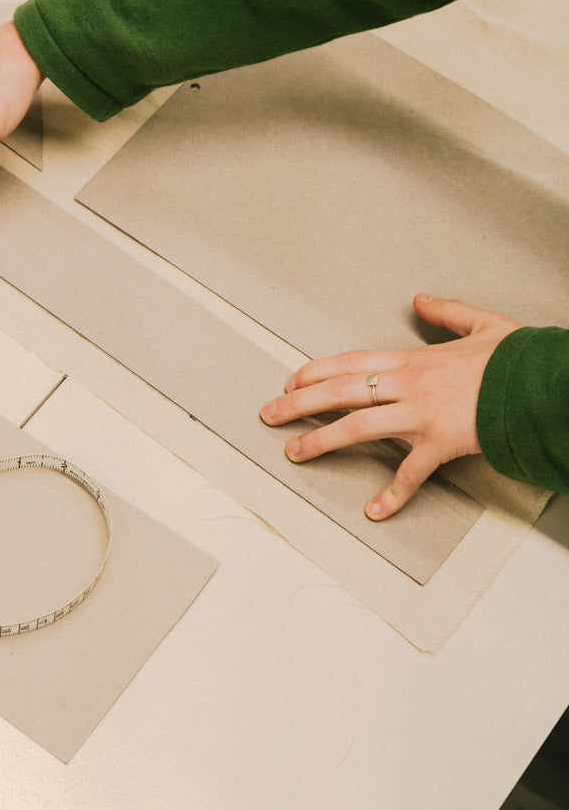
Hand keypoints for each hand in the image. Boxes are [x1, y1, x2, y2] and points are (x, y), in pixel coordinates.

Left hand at [259, 294, 520, 519]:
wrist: (542, 383)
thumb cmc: (515, 359)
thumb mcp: (481, 323)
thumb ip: (447, 312)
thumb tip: (422, 299)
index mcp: (412, 358)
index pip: (349, 362)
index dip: (315, 372)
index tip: (291, 381)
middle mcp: (408, 384)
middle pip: (340, 391)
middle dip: (298, 402)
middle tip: (269, 414)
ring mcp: (421, 414)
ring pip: (358, 426)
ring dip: (321, 440)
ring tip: (294, 452)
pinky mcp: (441, 443)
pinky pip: (411, 473)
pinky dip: (393, 494)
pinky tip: (374, 510)